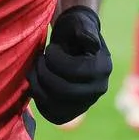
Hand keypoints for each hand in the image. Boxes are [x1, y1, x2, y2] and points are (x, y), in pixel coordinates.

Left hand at [28, 6, 111, 125]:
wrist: (72, 44)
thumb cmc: (73, 30)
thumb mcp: (78, 24)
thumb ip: (84, 30)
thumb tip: (91, 42)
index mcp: (103, 68)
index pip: (74, 71)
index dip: (55, 60)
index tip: (50, 49)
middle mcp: (99, 89)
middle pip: (64, 91)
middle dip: (44, 73)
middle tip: (39, 60)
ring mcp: (86, 103)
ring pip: (56, 105)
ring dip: (38, 86)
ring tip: (35, 70)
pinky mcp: (73, 112)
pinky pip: (53, 115)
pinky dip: (40, 101)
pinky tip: (36, 84)